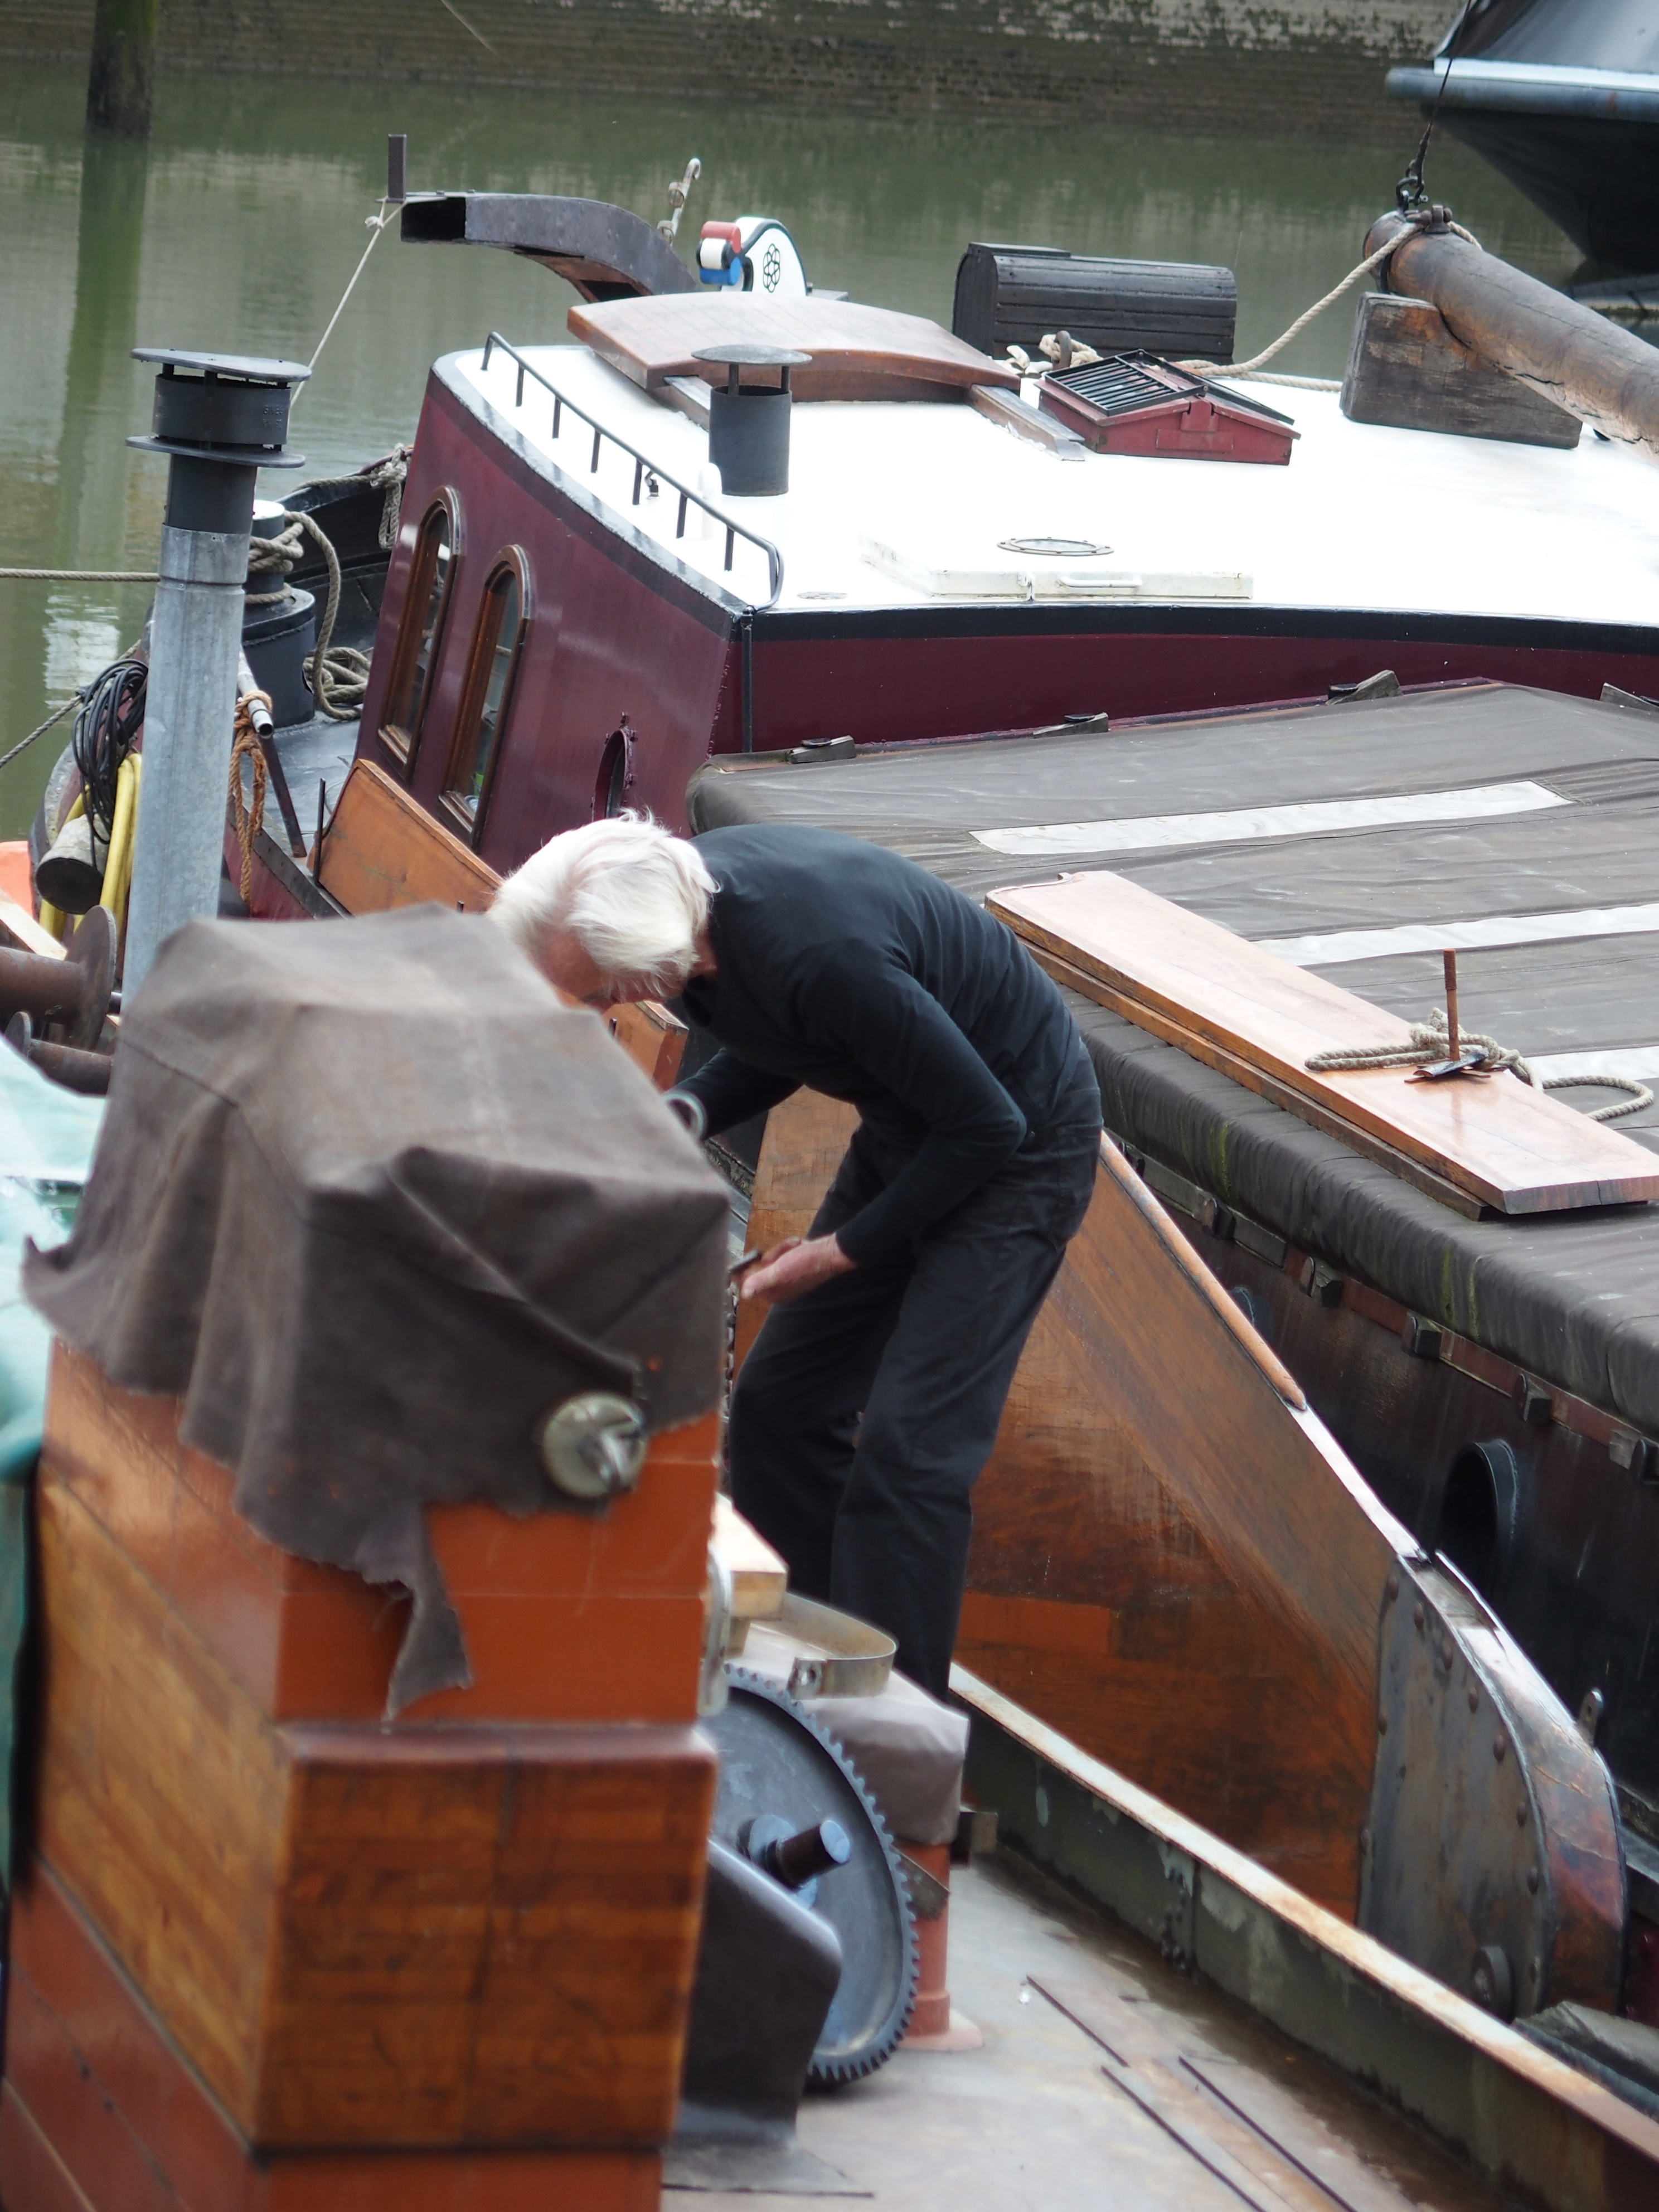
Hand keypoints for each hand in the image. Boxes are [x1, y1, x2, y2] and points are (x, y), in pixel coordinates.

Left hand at [739, 1233, 855, 1306]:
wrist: (832, 1252)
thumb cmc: (808, 1262)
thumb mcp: (780, 1271)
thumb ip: (760, 1282)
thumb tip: (744, 1294)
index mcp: (775, 1294)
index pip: (749, 1284)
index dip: (747, 1269)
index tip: (752, 1257)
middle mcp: (780, 1289)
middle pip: (760, 1269)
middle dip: (771, 1256)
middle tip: (784, 1252)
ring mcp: (788, 1278)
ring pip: (772, 1260)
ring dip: (781, 1250)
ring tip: (795, 1247)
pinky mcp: (795, 1268)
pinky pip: (783, 1255)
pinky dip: (789, 1248)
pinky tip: (798, 1246)